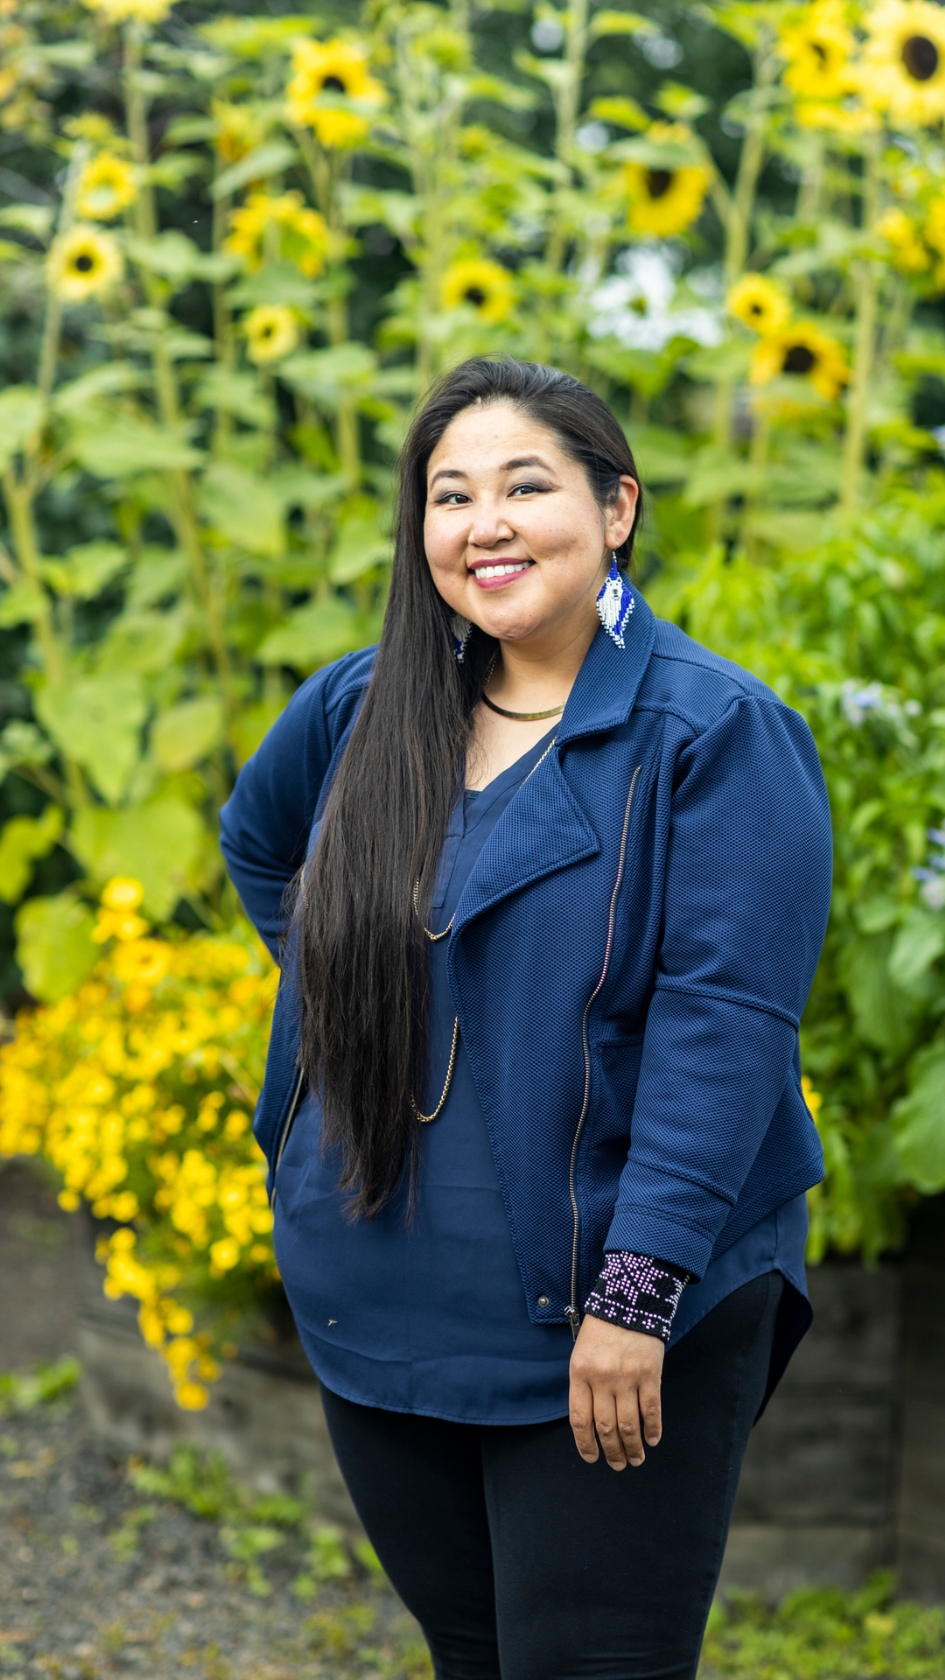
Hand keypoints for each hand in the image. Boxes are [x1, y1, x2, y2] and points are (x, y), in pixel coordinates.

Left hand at [569, 1314, 664, 1469]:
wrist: (628, 1301)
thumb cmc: (601, 1329)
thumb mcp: (582, 1353)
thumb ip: (584, 1384)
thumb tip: (591, 1421)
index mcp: (580, 1373)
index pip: (580, 1419)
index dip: (585, 1444)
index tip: (592, 1458)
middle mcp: (602, 1379)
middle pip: (605, 1427)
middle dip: (612, 1451)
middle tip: (618, 1464)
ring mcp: (627, 1378)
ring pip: (628, 1424)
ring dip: (632, 1447)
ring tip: (636, 1459)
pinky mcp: (650, 1375)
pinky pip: (651, 1409)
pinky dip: (653, 1428)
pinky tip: (652, 1439)